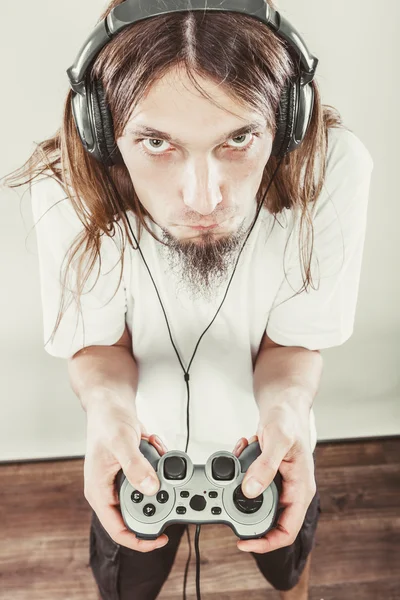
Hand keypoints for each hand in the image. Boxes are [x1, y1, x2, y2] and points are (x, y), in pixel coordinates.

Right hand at [85, 400, 169, 552]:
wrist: (110, 403)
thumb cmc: (106, 421)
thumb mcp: (121, 443)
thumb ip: (135, 467)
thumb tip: (151, 488)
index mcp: (99, 492)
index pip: (117, 529)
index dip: (139, 540)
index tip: (160, 539)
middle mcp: (110, 490)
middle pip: (138, 512)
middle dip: (156, 496)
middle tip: (167, 480)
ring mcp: (122, 481)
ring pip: (149, 491)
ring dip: (158, 473)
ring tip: (153, 450)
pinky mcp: (134, 470)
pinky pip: (153, 475)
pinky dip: (158, 460)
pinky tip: (151, 442)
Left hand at [231, 407, 315, 553]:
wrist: (285, 404)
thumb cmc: (289, 419)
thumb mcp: (278, 440)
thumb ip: (265, 466)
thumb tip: (250, 491)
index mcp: (301, 488)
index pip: (288, 530)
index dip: (267, 543)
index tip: (245, 543)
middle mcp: (291, 489)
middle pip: (268, 518)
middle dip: (244, 508)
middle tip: (226, 495)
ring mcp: (279, 482)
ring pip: (255, 498)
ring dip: (240, 483)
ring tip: (236, 462)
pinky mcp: (267, 473)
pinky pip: (250, 480)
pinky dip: (239, 467)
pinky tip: (240, 449)